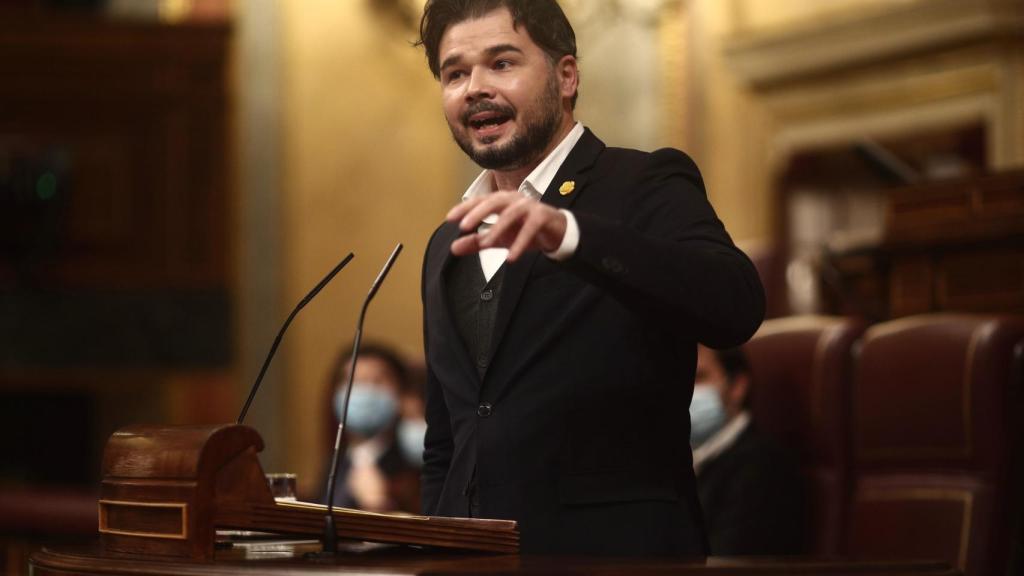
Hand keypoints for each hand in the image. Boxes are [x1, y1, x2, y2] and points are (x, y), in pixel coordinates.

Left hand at [447, 191, 566, 261]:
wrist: (556, 233)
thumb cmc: (525, 230)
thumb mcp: (499, 238)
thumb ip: (477, 242)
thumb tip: (453, 248)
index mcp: (502, 201)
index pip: (480, 201)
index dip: (465, 208)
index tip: (449, 218)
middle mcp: (514, 199)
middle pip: (494, 201)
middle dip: (478, 212)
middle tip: (463, 226)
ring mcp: (530, 206)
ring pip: (511, 214)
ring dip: (497, 229)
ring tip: (486, 244)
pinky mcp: (543, 217)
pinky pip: (530, 228)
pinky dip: (520, 242)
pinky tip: (511, 257)